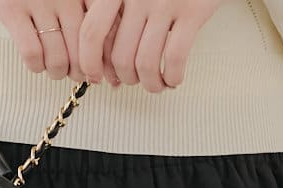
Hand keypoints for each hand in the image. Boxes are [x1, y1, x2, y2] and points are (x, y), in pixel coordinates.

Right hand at [0, 0, 89, 81]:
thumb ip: (83, 13)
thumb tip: (98, 52)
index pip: (97, 35)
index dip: (97, 60)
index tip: (93, 71)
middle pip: (80, 53)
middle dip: (76, 72)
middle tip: (71, 73)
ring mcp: (39, 3)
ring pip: (57, 58)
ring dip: (55, 72)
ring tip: (52, 67)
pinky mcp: (14, 10)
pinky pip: (32, 53)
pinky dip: (35, 65)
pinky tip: (35, 61)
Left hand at [77, 0, 225, 92]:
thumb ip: (117, 18)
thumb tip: (105, 68)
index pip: (92, 32)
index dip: (90, 62)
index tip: (95, 77)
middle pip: (120, 56)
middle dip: (127, 78)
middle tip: (134, 80)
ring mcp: (165, 3)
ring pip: (146, 64)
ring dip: (150, 84)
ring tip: (156, 83)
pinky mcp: (191, 12)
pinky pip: (175, 59)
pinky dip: (173, 77)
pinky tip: (174, 78)